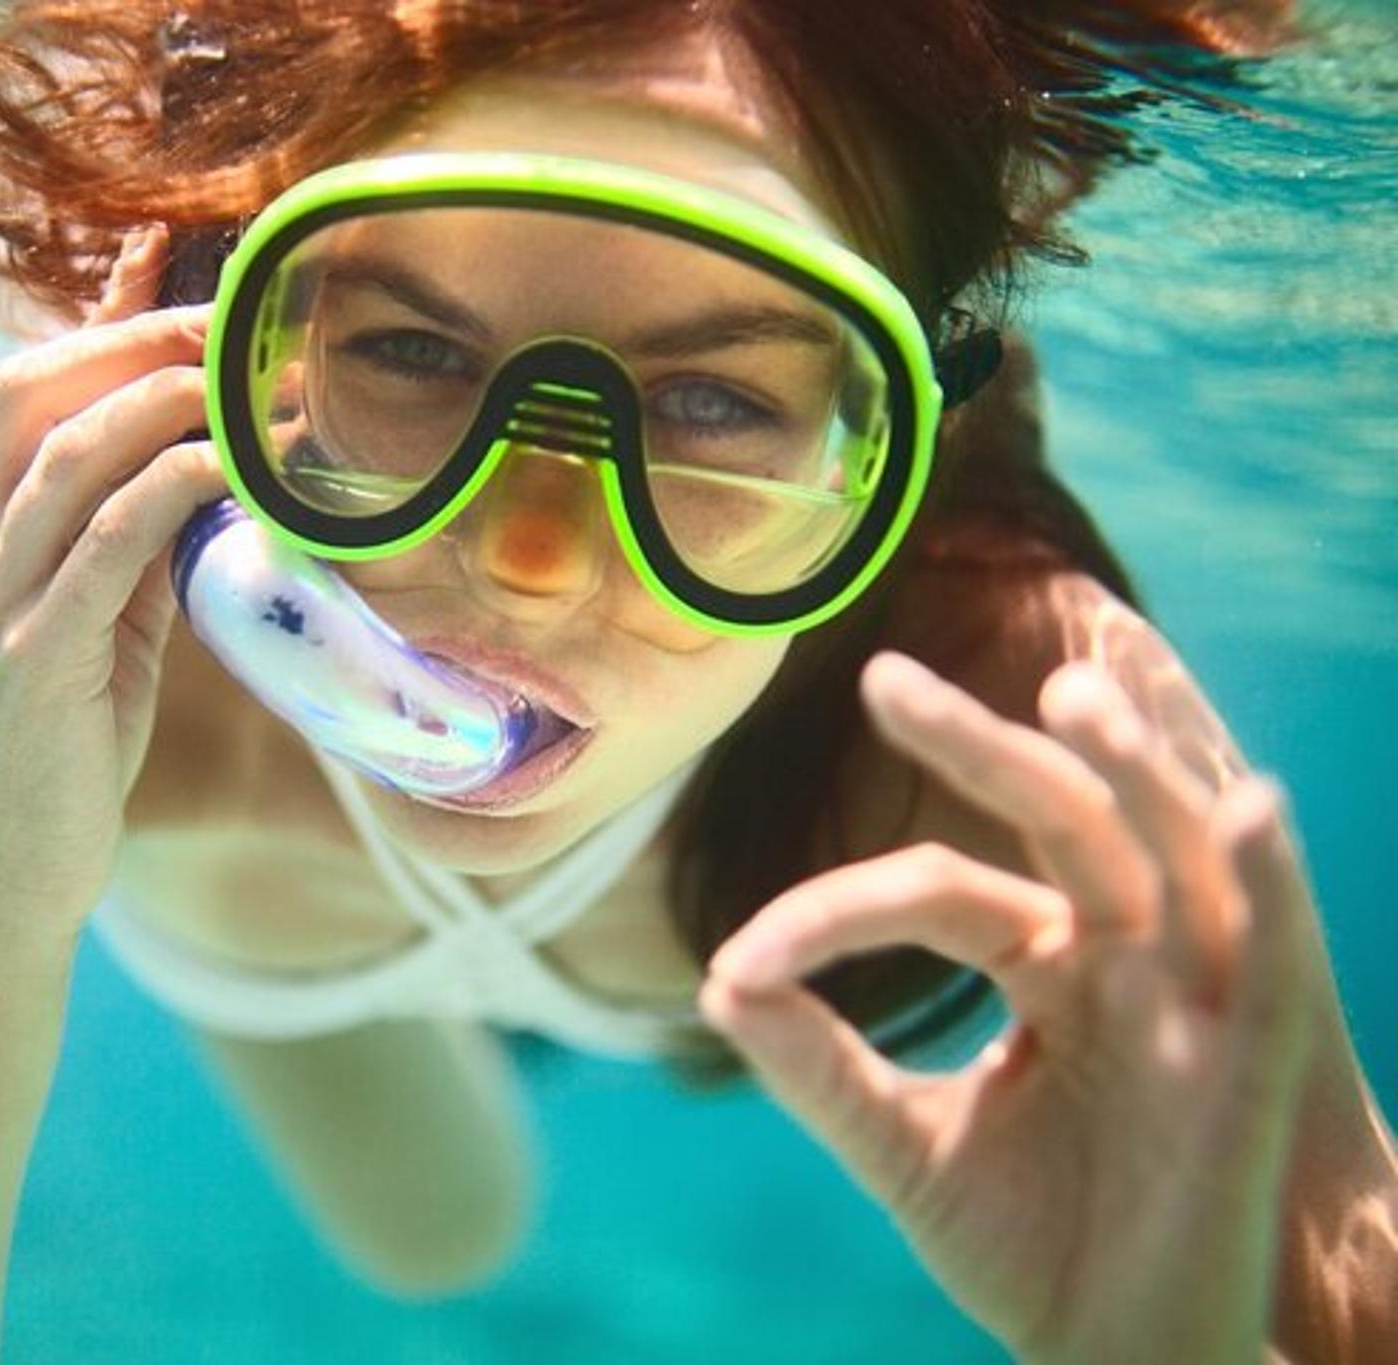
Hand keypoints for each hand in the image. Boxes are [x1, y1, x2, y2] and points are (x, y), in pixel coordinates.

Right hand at [0, 227, 226, 937]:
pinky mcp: (29, 659)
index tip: (197, 315)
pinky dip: (171, 487)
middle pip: (29, 393)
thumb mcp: (96, 634)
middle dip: (134, 343)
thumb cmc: (60, 758)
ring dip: (167, 402)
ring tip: (247, 384)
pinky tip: (229, 467)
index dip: (104, 338)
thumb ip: (130, 553)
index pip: (18, 398)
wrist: (7, 885)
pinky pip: (106, 541)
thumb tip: (207, 472)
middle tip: (232, 328)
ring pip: (68, 455)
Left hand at [698, 649, 1322, 1362]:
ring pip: (1174, 851)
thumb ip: (821, 1065)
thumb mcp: (906, 1146)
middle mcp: (1122, 960)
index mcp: (1046, 966)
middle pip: (1059, 818)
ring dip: (1137, 767)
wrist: (1118, 1359)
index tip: (739, 964)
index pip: (938, 888)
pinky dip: (1272, 879)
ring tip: (1077, 689)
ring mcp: (1193, 998)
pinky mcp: (1257, 1063)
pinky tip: (1248, 804)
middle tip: (883, 681)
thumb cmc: (1032, 1250)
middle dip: (981, 744)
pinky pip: (1281, 953)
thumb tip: (720, 980)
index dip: (836, 912)